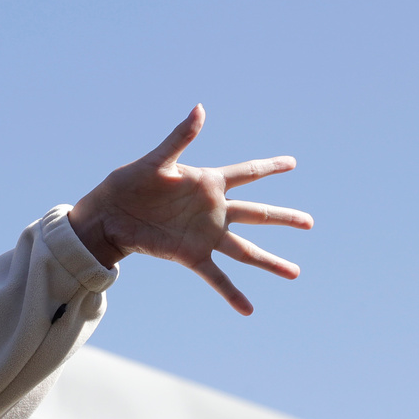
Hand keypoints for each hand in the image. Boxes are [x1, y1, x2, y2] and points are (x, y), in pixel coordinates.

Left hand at [69, 104, 312, 314]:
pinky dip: (232, 293)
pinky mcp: (191, 255)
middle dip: (284, 218)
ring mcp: (205, 235)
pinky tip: (248, 309)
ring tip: (295, 273)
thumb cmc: (129, 183)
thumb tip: (200, 108)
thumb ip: (182, 138)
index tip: (293, 163)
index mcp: (208, 183)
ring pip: (246, 250)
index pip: (248, 173)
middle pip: (257, 213)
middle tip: (310, 223)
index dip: (270, 167)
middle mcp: (213, 211)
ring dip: (270, 262)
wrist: (108, 215)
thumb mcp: (157, 161)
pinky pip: (216, 277)